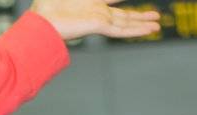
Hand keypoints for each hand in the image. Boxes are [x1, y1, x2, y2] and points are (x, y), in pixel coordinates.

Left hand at [32, 0, 161, 40]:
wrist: (40, 22)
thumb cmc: (46, 7)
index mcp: (88, 3)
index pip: (110, 0)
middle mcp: (96, 12)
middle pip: (122, 15)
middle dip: (138, 16)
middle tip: (154, 17)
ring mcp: (98, 20)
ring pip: (125, 23)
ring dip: (142, 23)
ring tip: (156, 25)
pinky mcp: (98, 26)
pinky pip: (121, 29)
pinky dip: (136, 29)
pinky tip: (149, 30)